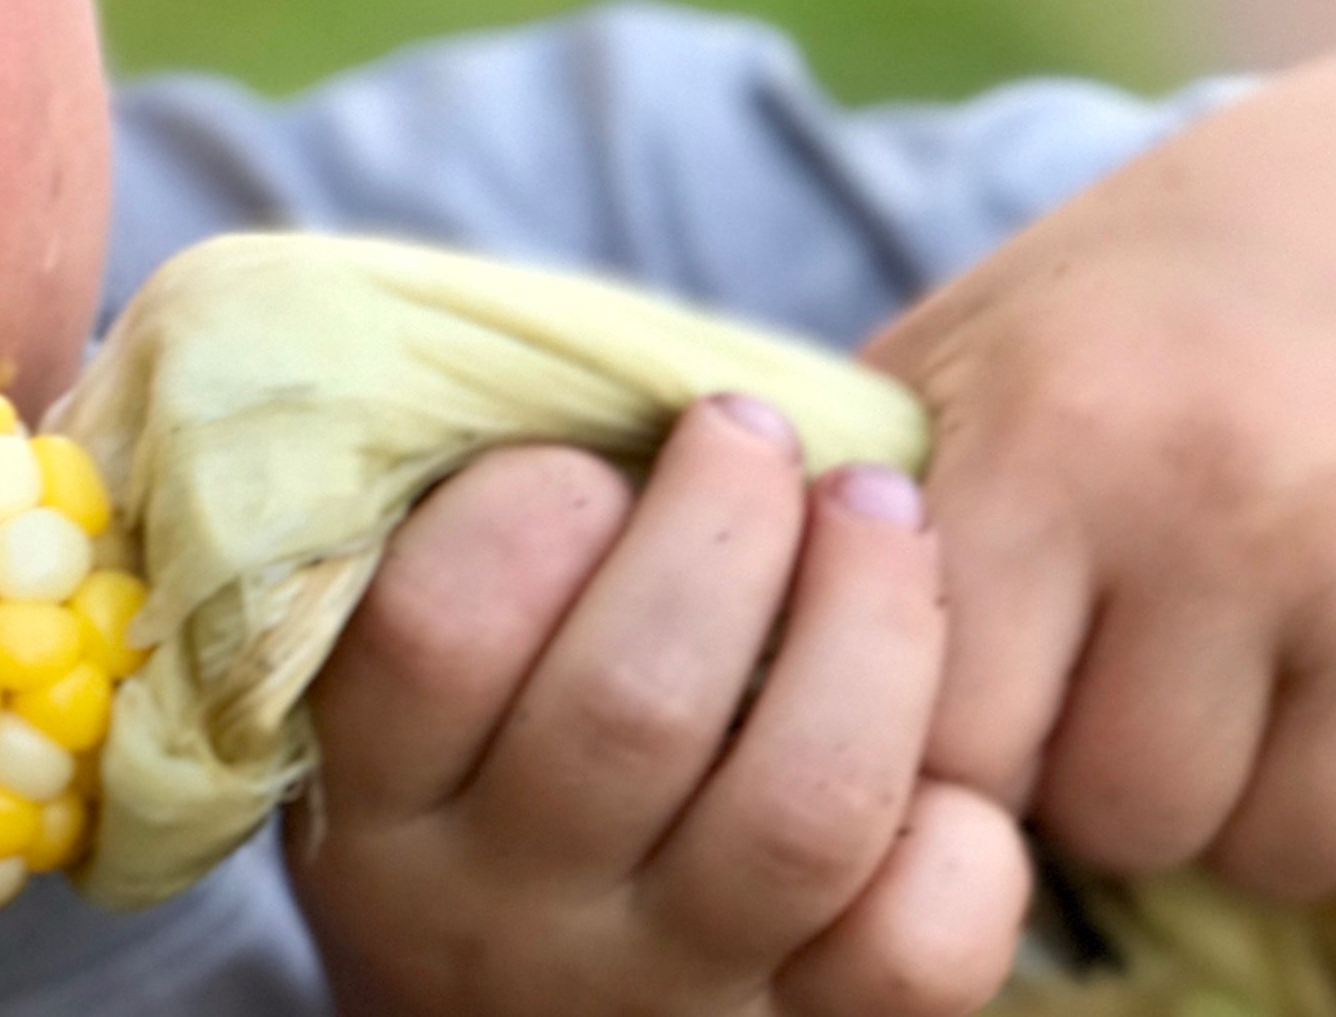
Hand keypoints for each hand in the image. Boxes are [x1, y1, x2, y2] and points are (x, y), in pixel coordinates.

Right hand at [284, 398, 1030, 1016]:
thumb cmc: (462, 790)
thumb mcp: (391, 712)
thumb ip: (443, 567)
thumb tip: (568, 381)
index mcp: (375, 808)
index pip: (435, 628)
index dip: (528, 502)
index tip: (587, 456)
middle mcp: (504, 915)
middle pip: (635, 702)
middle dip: (725, 523)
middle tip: (752, 430)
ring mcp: (663, 990)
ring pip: (802, 807)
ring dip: (866, 624)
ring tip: (875, 507)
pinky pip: (915, 948)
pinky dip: (960, 834)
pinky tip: (941, 746)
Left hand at [865, 51, 1335, 900]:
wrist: (1331, 222)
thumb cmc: (1100, 320)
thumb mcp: (941, 369)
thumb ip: (838, 517)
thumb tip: (718, 680)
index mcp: (1044, 437)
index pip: (947, 732)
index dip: (918, 762)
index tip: (912, 723)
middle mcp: (1206, 504)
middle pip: (1105, 810)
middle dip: (1067, 790)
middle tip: (1061, 696)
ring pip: (1249, 843)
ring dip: (1200, 808)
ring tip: (1166, 687)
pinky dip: (1307, 798)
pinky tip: (1267, 699)